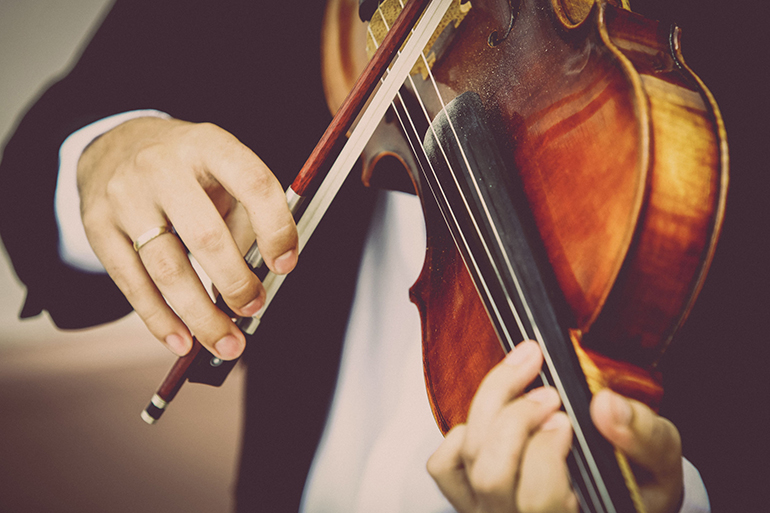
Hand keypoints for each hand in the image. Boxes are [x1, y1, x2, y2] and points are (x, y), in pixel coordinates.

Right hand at [77, 116, 297, 359]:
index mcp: (209, 145)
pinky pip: (131, 283)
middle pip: (205, 236)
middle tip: (253, 306)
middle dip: (235, 282)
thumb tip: (264, 277)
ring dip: (201, 316)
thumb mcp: (223, 171)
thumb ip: (248, 216)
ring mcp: (124, 197)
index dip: (276, 229)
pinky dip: (161, 320)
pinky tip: (183, 340)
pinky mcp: (98, 226)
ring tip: (226, 341)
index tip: (285, 265)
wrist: (115, 143)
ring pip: (166, 270)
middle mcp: (162, 167)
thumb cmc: (186, 167)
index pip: (253, 183)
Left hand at [427, 340, 684, 512]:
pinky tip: (497, 418)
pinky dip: (462, 433)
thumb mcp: (659, 464)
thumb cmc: (635, 483)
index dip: (546, 452)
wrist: (616, 498)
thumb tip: (605, 404)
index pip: (540, 501)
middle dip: (516, 420)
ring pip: (467, 460)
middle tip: (549, 394)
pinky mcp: (468, 497)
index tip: (566, 416)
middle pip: (492, 475)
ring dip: (492, 406)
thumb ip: (644, 436)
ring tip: (526, 377)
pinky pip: (443, 466)